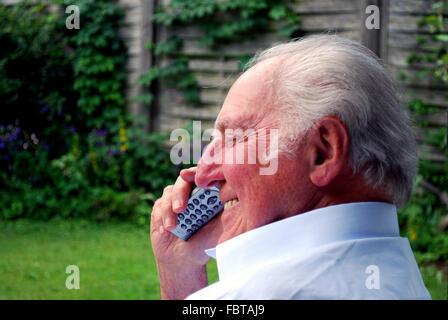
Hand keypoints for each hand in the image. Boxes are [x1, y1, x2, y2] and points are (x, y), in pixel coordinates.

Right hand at [150, 167, 222, 298]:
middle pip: (184, 181)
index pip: (204, 176)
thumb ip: (228, 214)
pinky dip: (161, 218)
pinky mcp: (161, 206)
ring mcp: (175, 198)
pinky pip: (159, 206)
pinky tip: (165, 232)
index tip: (191, 176)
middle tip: (180, 209)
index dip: (199, 173)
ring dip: (169, 210)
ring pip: (169, 193)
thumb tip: (239, 199)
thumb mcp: (220, 229)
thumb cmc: (205, 243)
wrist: (183, 260)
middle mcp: (191, 192)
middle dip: (180, 193)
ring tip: (172, 228)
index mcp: (208, 193)